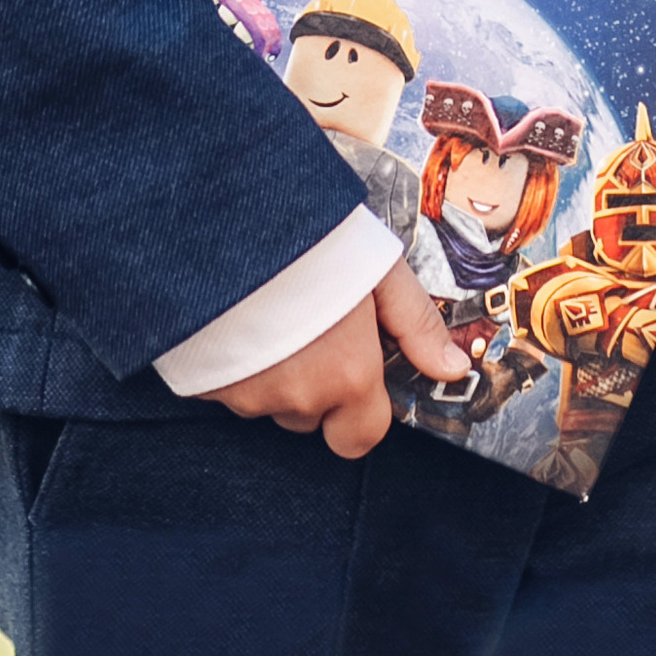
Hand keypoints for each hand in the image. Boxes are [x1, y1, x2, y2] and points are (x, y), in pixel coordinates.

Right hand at [205, 255, 470, 460]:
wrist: (226, 218)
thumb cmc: (310, 238)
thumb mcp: (379, 268)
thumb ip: (417, 323)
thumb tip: (453, 368)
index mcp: (345, 376)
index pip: (360, 437)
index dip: (360, 410)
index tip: (354, 368)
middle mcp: (295, 398)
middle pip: (312, 416)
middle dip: (314, 385)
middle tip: (308, 326)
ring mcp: (244, 395)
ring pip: (269, 401)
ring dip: (273, 372)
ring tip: (270, 310)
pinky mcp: (202, 384)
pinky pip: (227, 388)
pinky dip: (235, 363)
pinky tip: (238, 315)